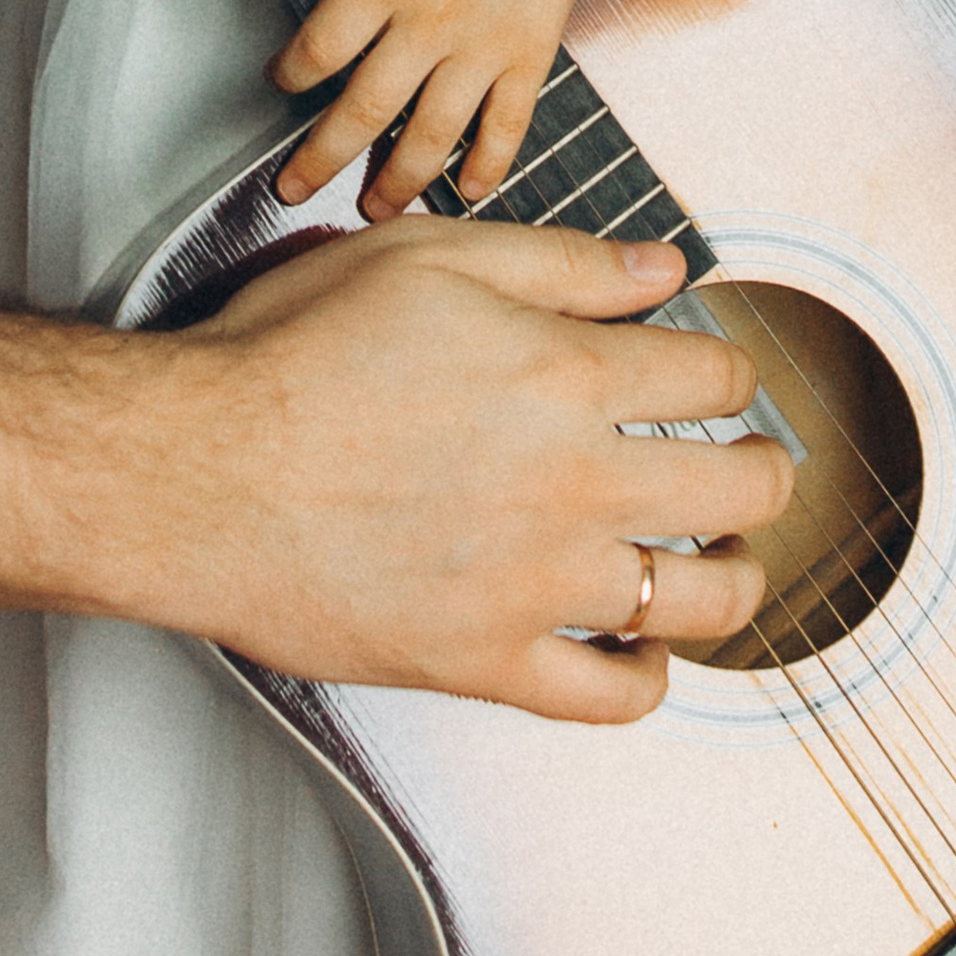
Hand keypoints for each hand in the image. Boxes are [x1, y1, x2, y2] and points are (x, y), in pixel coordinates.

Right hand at [148, 220, 792, 715]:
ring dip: (732, 577)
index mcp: (570, 375)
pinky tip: (642, 650)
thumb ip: (562, 264)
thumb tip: (666, 269)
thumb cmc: (288, 355)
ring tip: (719, 560)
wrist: (191, 474)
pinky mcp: (487, 661)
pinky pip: (611, 697)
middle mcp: (576, 484)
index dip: (728, 374)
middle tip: (750, 471)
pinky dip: (648, 679)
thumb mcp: (428, 258)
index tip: (710, 383)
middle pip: (743, 490)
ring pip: (702, 599)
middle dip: (765, 473)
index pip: (718, 379)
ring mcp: (538, 584)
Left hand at [253, 0, 593, 219]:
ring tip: (373, 211)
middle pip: (367, 108)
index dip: (292, 75)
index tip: (279, 86)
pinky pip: (507, 126)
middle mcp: (432, 24)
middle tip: (293, 191)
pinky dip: (488, 165)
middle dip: (323, 158)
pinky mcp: (528, 59)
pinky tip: (468, 192)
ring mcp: (483, 49)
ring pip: (433, 131)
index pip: (323, 47)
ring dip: (399, 179)